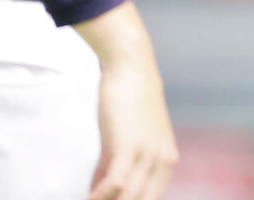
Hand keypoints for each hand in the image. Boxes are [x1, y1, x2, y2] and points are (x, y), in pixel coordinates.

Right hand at [75, 1, 178, 199]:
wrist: (131, 66)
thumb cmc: (128, 100)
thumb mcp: (131, 137)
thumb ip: (120, 165)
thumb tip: (102, 191)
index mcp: (167, 161)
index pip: (151, 199)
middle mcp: (163, 160)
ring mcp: (149, 154)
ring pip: (128, 198)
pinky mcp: (130, 146)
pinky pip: (115, 184)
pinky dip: (98, 197)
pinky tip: (86, 198)